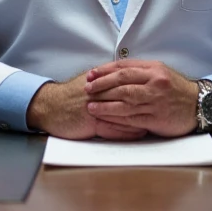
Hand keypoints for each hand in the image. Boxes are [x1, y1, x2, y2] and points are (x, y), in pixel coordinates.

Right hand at [25, 72, 146, 139]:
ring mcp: (96, 108)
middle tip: (163, 104)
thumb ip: (105, 80)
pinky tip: (139, 133)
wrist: (48, 107)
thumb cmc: (68, 96)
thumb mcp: (87, 83)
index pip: (125, 81)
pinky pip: (114, 129)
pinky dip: (128, 131)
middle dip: (147, 100)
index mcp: (99, 81)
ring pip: (124, 112)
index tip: (157, 90)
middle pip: (129, 95)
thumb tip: (122, 77)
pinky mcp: (91, 123)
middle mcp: (99, 92)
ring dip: (141, 117)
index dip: (142, 85)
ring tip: (156, 120)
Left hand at [84, 60, 200, 136]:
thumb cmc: (176, 89)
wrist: (199, 105)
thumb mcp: (161, 72)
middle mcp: (155, 83)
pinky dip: (116, 119)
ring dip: (105, 104)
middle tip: (87, 89)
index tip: (91, 75)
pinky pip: (132, 119)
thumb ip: (140, 71)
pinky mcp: (156, 119)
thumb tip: (115, 71)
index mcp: (154, 69)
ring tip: (90, 106)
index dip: (105, 71)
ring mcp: (156, 101)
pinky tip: (105, 119)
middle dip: (101, 86)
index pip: (124, 68)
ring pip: (125, 101)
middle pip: (122, 83)